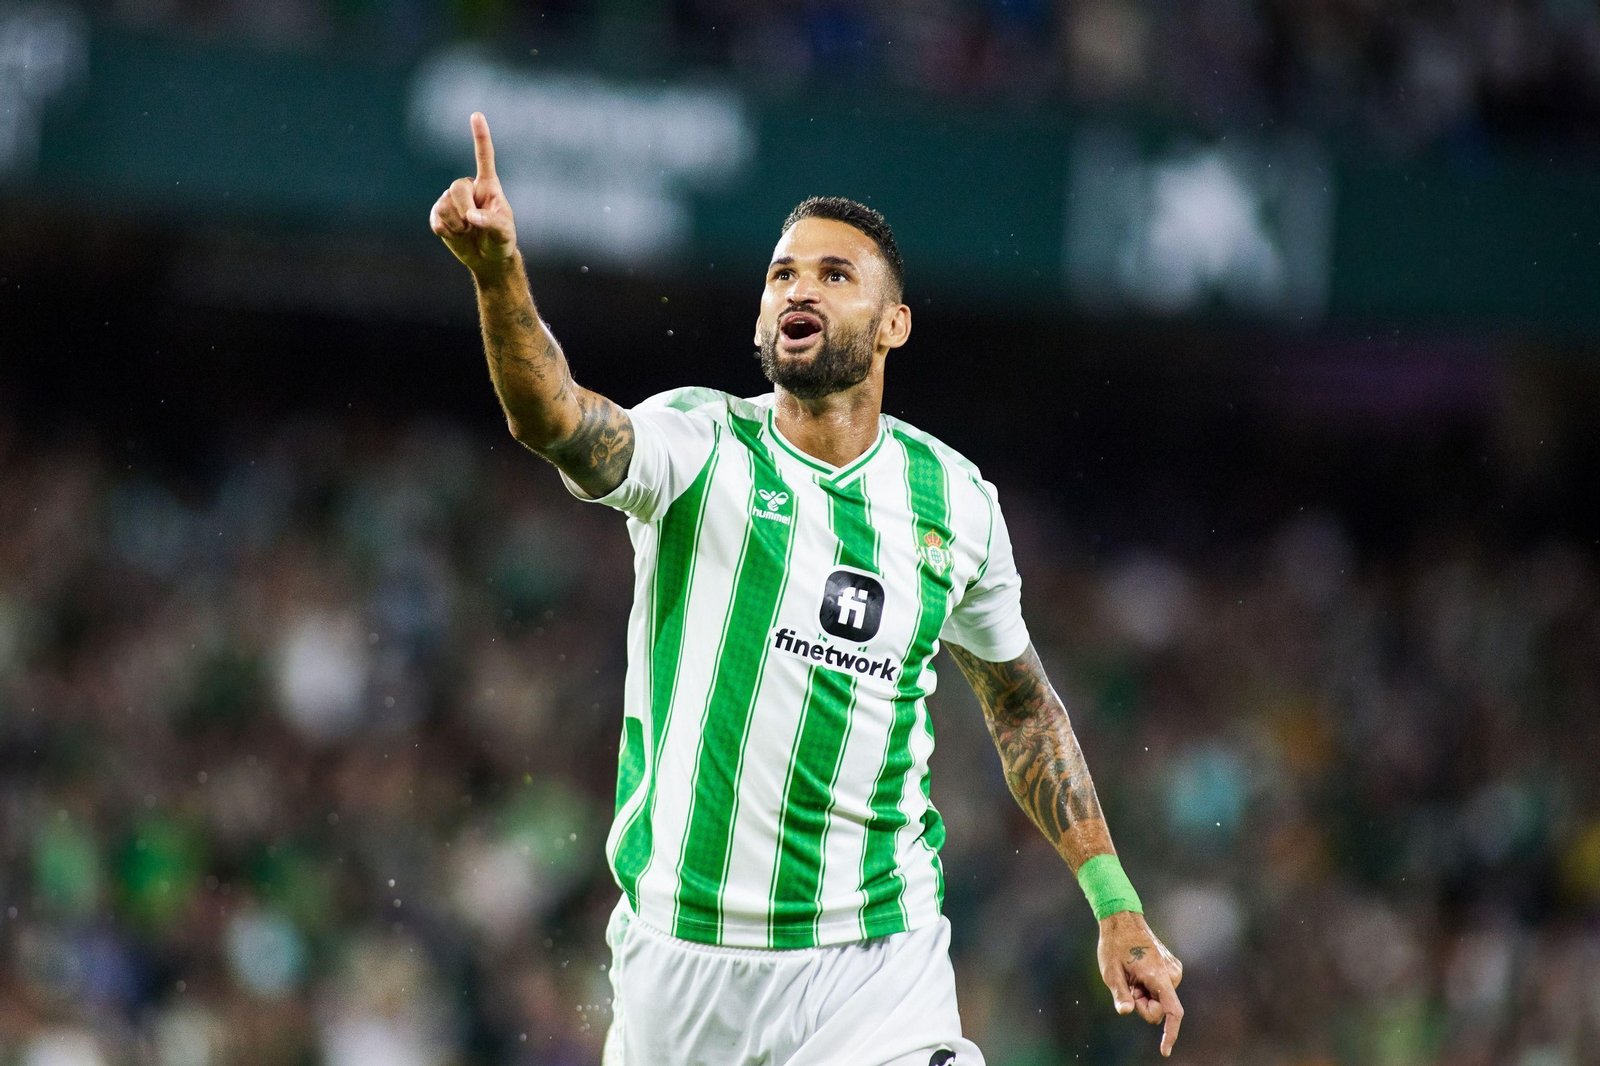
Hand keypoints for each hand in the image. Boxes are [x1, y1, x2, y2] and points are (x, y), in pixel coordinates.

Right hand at [429, 112, 517, 277]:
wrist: (488, 258)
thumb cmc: (501, 240)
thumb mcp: (504, 233)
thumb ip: (492, 222)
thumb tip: (470, 216)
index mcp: (488, 185)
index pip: (484, 158)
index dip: (480, 137)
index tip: (477, 115)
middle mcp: (468, 188)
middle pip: (457, 188)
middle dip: (465, 210)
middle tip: (473, 225)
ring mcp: (451, 200)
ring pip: (444, 206)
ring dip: (457, 225)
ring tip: (468, 232)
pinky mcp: (439, 214)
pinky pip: (436, 219)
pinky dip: (446, 231)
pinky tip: (455, 235)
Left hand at [1097, 911, 1184, 1056]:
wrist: (1123, 920)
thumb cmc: (1114, 945)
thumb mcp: (1110, 972)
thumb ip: (1120, 994)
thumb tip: (1126, 1011)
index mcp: (1157, 975)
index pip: (1173, 1011)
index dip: (1170, 1033)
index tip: (1164, 1050)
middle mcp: (1171, 973)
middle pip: (1161, 1009)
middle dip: (1144, 1005)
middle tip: (1129, 986)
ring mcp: (1174, 969)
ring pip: (1161, 1000)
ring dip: (1146, 995)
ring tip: (1133, 975)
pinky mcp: (1173, 967)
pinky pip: (1162, 989)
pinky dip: (1150, 987)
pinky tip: (1139, 972)